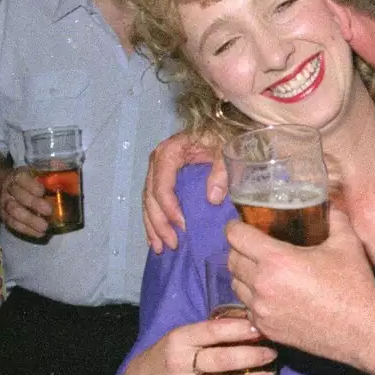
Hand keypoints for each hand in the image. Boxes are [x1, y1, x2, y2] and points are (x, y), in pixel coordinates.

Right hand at [0, 166, 52, 238]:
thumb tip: (62, 166)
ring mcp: (4, 204)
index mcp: (17, 176)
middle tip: (49, 211)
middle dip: (33, 204)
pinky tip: (38, 233)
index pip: (21, 178)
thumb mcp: (34, 170)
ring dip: (29, 220)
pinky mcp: (4, 216)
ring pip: (14, 212)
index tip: (42, 191)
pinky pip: (12, 224)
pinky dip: (26, 230)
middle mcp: (8, 189)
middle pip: (18, 196)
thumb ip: (48, 168)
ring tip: (44, 227)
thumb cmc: (25, 180)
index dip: (31, 185)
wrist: (0, 186)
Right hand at [125, 317, 277, 374]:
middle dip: (251, 356)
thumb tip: (252, 325)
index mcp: (179, 338)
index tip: (261, 329)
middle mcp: (177, 362)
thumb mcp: (185, 336)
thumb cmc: (173, 352)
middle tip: (272, 353)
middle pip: (221, 360)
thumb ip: (212, 332)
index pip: (213, 331)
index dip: (239, 330)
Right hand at [143, 132, 225, 252]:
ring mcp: (158, 169)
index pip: (162, 186)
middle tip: (171, 245)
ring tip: (160, 248)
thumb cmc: (223, 136)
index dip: (169, 209)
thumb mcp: (226, 150)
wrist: (222, 127)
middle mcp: (158, 160)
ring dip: (153, 226)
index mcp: (170, 152)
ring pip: (148, 202)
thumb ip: (221, 171)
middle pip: (150, 197)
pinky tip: (157, 237)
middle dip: (159, 223)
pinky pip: (153, 201)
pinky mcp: (163, 177)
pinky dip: (154, 219)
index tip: (183, 227)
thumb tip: (212, 198)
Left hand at [226, 209, 374, 367]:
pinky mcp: (267, 329)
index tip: (239, 224)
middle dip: (238, 249)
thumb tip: (329, 207)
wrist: (361, 330)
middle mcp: (262, 285)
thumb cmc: (354, 286)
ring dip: (242, 274)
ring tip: (258, 268)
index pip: (237, 237)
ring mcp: (262, 310)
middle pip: (231, 260)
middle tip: (251, 244)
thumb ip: (334, 219)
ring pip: (235, 285)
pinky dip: (252, 297)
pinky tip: (269, 293)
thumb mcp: (347, 243)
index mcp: (277, 260)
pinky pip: (247, 308)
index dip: (235, 227)